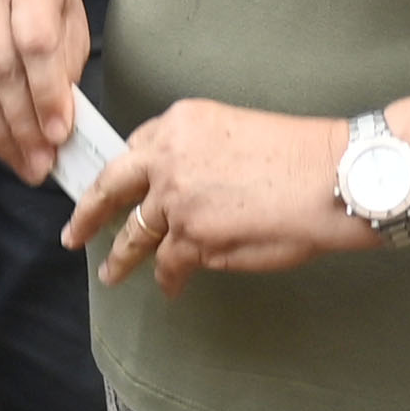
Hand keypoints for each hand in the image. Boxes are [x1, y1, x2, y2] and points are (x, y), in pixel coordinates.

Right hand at [0, 0, 92, 185]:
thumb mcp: (69, 20)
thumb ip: (66, 66)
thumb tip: (60, 126)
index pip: (35, 44)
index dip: (46, 93)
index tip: (60, 134)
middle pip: (0, 71)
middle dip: (24, 126)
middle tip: (43, 163)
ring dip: (0, 134)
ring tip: (24, 162)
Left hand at [67, 99, 365, 292]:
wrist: (337, 178)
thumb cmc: (303, 156)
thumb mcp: (235, 130)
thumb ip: (196, 153)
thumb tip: (177, 187)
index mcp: (178, 123)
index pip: (135, 150)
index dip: (123, 175)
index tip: (110, 188)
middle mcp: (167, 158)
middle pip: (112, 187)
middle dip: (88, 212)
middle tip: (73, 232)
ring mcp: (177, 200)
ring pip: (137, 233)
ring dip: (122, 256)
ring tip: (111, 273)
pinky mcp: (194, 237)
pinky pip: (170, 264)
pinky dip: (169, 278)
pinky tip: (168, 287)